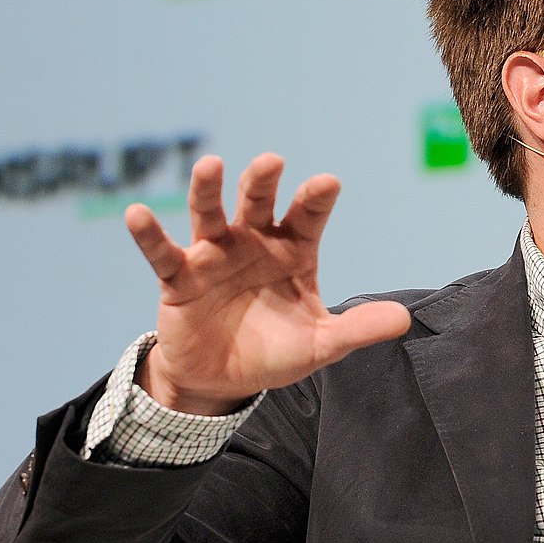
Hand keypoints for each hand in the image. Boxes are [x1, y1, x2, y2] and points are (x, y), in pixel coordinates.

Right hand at [124, 154, 410, 414]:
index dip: (315, 199)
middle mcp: (253, 243)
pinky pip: (162, 252)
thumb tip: (405, 318)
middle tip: (271, 161)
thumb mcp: (321, 346)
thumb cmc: (276, 352)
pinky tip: (138, 214)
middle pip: (258, 203)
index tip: (328, 183)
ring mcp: (214, 256)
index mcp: (293, 252)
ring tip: (209, 166)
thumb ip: (358, 329)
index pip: (307, 217)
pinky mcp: (179, 278)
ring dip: (207, 191)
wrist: (223, 381)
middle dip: (263, 181)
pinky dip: (150, 234)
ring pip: (210, 215)